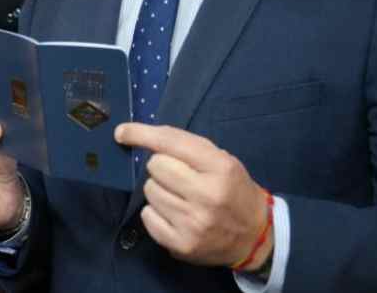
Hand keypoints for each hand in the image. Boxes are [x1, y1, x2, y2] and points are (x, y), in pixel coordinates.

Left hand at [115, 124, 272, 270]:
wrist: (254, 236)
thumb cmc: (234, 190)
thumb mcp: (223, 161)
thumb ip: (187, 148)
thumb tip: (141, 138)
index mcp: (220, 168)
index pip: (172, 143)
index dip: (142, 134)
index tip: (122, 132)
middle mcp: (207, 195)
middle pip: (155, 167)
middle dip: (161, 168)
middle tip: (177, 177)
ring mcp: (193, 223)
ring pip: (149, 191)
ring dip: (158, 190)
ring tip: (179, 197)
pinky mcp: (181, 244)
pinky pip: (147, 216)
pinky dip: (155, 212)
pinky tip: (174, 215)